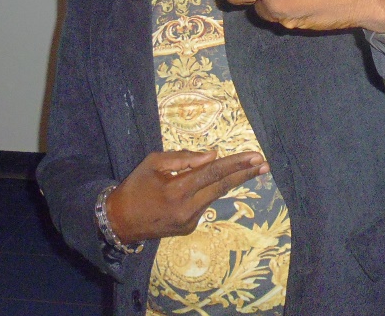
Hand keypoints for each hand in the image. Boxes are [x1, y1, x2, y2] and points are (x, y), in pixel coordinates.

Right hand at [106, 149, 267, 242]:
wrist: (119, 221)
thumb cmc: (135, 186)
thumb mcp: (153, 162)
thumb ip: (183, 158)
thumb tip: (213, 155)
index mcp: (177, 189)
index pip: (213, 173)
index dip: (236, 164)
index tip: (255, 157)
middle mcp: (187, 209)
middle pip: (222, 187)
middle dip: (245, 174)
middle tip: (264, 164)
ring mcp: (190, 222)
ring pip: (214, 195)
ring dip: (231, 181)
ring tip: (250, 169)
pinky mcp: (189, 229)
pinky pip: (203, 204)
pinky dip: (207, 192)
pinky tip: (202, 185)